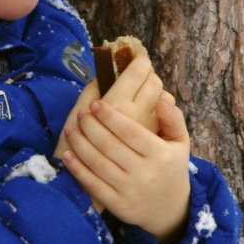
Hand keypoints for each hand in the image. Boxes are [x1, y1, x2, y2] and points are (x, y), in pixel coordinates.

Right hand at [54, 54, 161, 169]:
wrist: (96, 185)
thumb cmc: (79, 145)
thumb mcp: (75, 114)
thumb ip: (90, 91)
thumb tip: (106, 71)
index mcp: (116, 104)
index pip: (139, 72)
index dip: (139, 61)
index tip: (136, 58)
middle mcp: (137, 115)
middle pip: (154, 82)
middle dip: (148, 74)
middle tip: (140, 71)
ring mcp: (150, 130)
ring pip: (164, 98)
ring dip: (157, 88)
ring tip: (145, 86)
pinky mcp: (156, 143)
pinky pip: (168, 117)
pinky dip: (164, 107)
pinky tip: (153, 107)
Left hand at [60, 92, 191, 242]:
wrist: (170, 209)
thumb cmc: (171, 167)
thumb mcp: (181, 142)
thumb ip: (172, 118)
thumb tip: (160, 99)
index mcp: (160, 154)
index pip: (130, 132)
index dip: (110, 117)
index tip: (96, 104)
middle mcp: (145, 173)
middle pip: (110, 145)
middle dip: (91, 126)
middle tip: (81, 113)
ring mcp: (129, 190)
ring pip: (98, 163)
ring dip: (80, 144)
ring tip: (70, 129)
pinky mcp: (117, 205)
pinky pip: (92, 184)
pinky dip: (77, 169)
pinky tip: (67, 154)